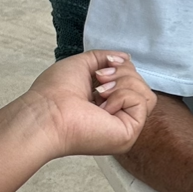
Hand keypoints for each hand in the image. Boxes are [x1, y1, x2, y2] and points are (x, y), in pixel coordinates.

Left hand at [22, 50, 156, 159]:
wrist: (46, 112)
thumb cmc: (54, 93)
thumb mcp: (83, 64)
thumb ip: (104, 58)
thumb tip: (126, 57)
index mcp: (107, 103)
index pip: (132, 81)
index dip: (120, 68)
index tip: (100, 70)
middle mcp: (117, 116)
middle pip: (142, 84)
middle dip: (121, 73)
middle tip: (99, 79)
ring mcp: (124, 127)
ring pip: (146, 93)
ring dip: (123, 83)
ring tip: (99, 90)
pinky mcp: (129, 134)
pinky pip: (142, 102)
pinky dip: (122, 96)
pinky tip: (103, 104)